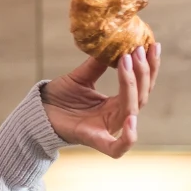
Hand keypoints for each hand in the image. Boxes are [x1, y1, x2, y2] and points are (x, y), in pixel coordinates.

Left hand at [42, 44, 159, 157]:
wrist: (37, 113)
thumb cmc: (60, 98)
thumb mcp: (81, 77)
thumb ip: (98, 64)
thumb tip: (115, 42)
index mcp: (115, 103)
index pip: (141, 86)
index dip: (149, 67)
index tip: (152, 45)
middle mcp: (116, 117)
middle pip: (141, 97)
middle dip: (143, 72)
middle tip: (140, 49)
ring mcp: (106, 129)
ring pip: (130, 110)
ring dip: (133, 85)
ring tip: (129, 60)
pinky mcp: (94, 140)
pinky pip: (117, 148)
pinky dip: (128, 137)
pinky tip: (131, 118)